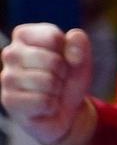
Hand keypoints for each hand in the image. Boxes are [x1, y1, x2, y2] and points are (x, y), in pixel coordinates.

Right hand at [1, 23, 97, 144]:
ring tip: (51, 91)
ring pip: (47, 82)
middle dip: (63, 73)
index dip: (68, 51)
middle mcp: (10, 53)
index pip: (53, 37)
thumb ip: (80, 43)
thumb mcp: (81, 58)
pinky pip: (42, 102)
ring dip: (57, 90)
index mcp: (25, 35)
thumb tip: (71, 37)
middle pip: (52, 61)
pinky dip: (51, 105)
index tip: (64, 58)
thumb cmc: (68, 78)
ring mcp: (6, 77)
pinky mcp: (8, 100)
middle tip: (58, 78)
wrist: (64, 109)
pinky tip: (45, 105)